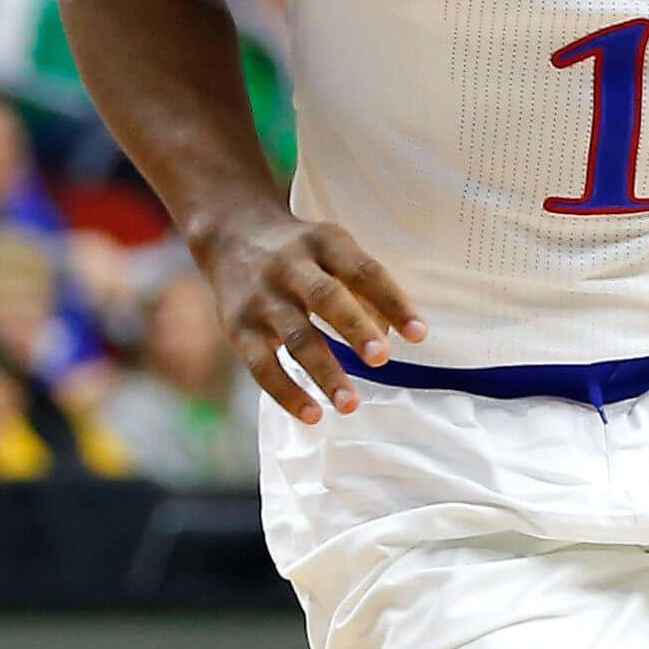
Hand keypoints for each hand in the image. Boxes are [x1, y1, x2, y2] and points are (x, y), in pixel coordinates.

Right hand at [197, 208, 424, 422]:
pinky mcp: (238, 328)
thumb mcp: (333, 251)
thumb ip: (364, 288)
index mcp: (323, 243)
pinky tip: (312, 414)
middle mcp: (290, 267)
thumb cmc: (301, 253)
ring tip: (350, 404)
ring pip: (295, 336)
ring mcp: (262, 298)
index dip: (393, 301)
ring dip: (324, 372)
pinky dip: (287, 392)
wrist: (230, 234)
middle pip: (325, 297)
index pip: (364, 270)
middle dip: (355, 328)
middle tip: (381, 359)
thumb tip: (392, 333)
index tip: (419, 334)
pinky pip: (262, 365)